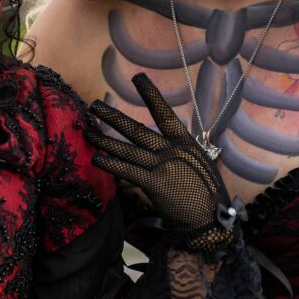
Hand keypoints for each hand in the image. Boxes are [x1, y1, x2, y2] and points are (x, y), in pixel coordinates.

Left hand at [87, 73, 241, 260]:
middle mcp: (171, 150)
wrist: (210, 220)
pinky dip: (112, 164)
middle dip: (113, 117)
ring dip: (105, 140)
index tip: (138, 78)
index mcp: (184, 142)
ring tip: (89, 132)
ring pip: (127, 150)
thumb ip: (179, 150)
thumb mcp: (198, 162)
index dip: (151, 95)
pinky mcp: (153, 184)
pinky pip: (127, 171)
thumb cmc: (205, 192)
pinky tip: (97, 158)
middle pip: (137, 130)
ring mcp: (162, 166)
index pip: (164, 113)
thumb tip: (163, 141)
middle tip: (94, 106)